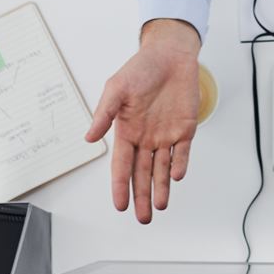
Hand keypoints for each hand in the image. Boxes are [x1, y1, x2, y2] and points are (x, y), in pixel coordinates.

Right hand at [86, 20, 202, 223]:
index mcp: (126, 131)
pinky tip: (176, 177)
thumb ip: (104, 114)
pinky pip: (182, 152)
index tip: (120, 205)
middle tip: (142, 218)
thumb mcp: (116, 88)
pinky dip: (180, 165)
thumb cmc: (140, 69)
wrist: (170, 55)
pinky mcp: (185, 129)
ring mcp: (165, 135)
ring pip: (162, 169)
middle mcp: (145, 138)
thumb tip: (89, 137)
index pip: (121, 166)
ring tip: (159, 206)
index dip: (120, 186)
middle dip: (142, 196)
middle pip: (142, 174)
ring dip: (161, 188)